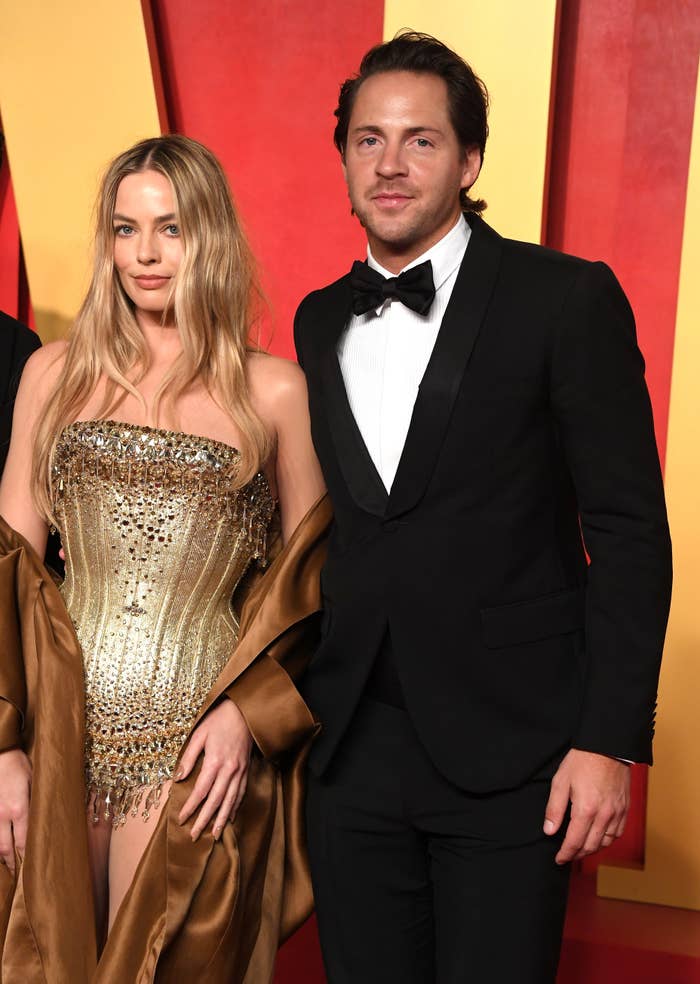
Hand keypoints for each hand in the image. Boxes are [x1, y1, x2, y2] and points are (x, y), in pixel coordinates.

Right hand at [0, 748, 31, 872]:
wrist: (0, 753)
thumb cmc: (19, 765)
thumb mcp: (35, 782)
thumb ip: (36, 804)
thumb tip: (42, 821)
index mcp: (19, 809)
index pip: (24, 841)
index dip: (28, 856)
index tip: (33, 866)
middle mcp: (2, 816)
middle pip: (6, 848)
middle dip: (12, 863)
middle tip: (18, 875)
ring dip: (1, 855)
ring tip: (8, 865)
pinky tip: (0, 849)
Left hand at [176, 699, 252, 840]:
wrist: (245, 712)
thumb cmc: (219, 720)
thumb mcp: (199, 734)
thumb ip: (189, 757)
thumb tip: (179, 778)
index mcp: (215, 761)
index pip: (201, 790)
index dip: (191, 806)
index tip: (182, 819)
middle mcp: (229, 769)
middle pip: (216, 800)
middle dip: (204, 820)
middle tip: (194, 836)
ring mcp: (240, 771)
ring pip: (230, 800)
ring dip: (221, 819)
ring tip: (214, 835)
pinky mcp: (246, 770)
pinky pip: (241, 793)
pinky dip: (235, 807)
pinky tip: (229, 817)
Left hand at [543, 748, 630, 864]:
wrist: (608, 746)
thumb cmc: (582, 761)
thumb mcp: (561, 781)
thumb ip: (555, 809)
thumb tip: (549, 831)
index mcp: (586, 809)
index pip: (575, 842)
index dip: (566, 853)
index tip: (559, 859)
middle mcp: (604, 815)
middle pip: (591, 846)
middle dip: (578, 854)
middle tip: (568, 856)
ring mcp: (617, 812)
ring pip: (606, 842)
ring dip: (593, 849)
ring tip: (582, 849)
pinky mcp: (625, 808)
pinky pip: (618, 833)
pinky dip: (608, 840)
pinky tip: (600, 838)